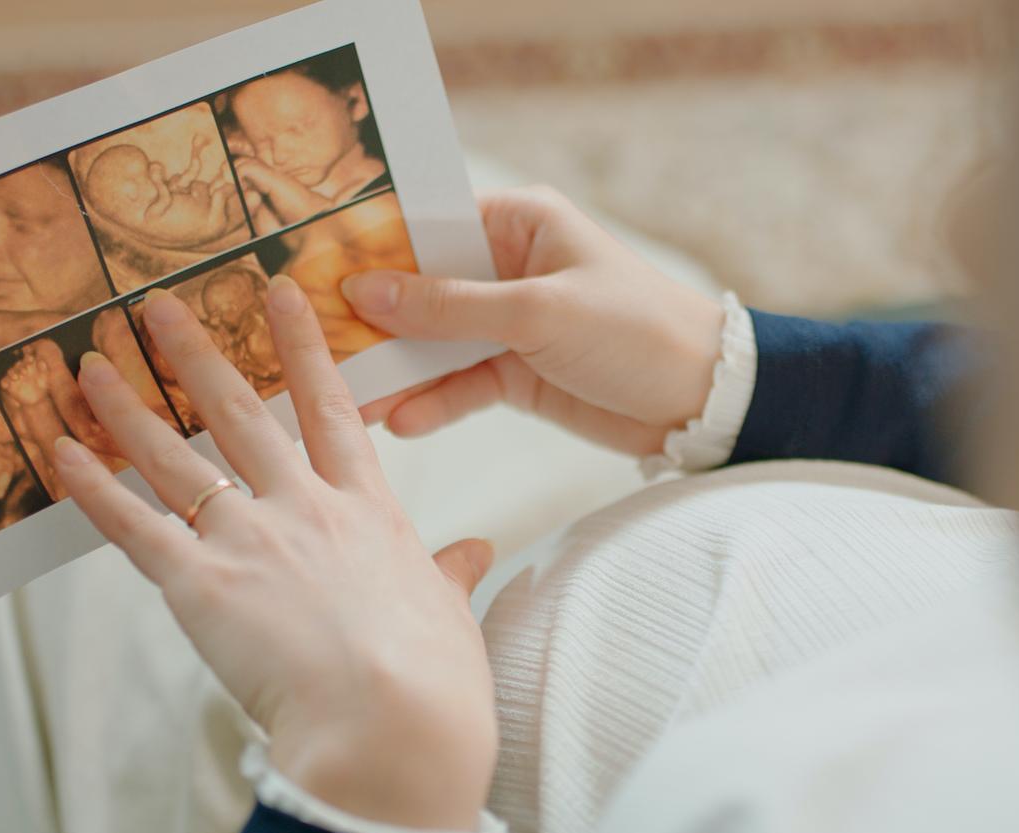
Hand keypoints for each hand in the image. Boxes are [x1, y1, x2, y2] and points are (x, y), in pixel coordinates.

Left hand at [53, 278, 497, 831]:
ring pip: (178, 456)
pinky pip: (133, 525)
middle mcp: (304, 508)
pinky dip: (91, 487)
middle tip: (157, 306)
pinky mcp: (201, 583)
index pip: (331, 409)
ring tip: (90, 362)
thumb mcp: (450, 612)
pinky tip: (57, 450)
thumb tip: (477, 552)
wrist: (392, 723)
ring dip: (129, 406)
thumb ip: (452, 571)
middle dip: (197, 354)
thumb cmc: (433, 677)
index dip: (303, 347)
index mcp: (367, 510)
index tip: (281, 293)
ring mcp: (250, 539)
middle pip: (242, 413)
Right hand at [348, 186, 724, 455]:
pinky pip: (462, 384)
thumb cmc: (635, 331)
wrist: (703, 401)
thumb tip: (367, 291)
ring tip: (346, 398)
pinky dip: (435, 402)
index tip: (315, 272)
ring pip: (436, 343)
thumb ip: (451, 306)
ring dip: (397, 370)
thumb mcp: (538, 312)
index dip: (373, 249)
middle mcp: (508, 267)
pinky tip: (402, 421)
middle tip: (316, 343)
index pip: (428, 226)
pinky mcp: (518, 373)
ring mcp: (510, 324)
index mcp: (518, 224)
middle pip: (422, 289)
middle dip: (374, 319)